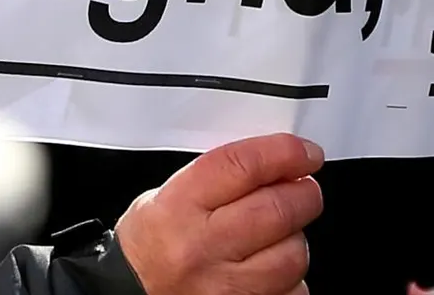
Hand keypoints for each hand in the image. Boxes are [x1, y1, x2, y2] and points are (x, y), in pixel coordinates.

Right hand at [115, 132, 323, 294]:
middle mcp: (202, 248)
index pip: (243, 166)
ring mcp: (225, 287)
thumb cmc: (148, 247)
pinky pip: (292, 292)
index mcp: (179, 207)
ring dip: (295, 238)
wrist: (130, 294)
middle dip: (303, 193)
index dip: (284, 153)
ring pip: (292, 254)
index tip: (303, 153)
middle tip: (302, 188)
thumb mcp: (164, 196)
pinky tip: (271, 269)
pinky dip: (290, 278)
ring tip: (279, 234)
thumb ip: (216, 177)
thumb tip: (270, 162)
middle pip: (277, 208)